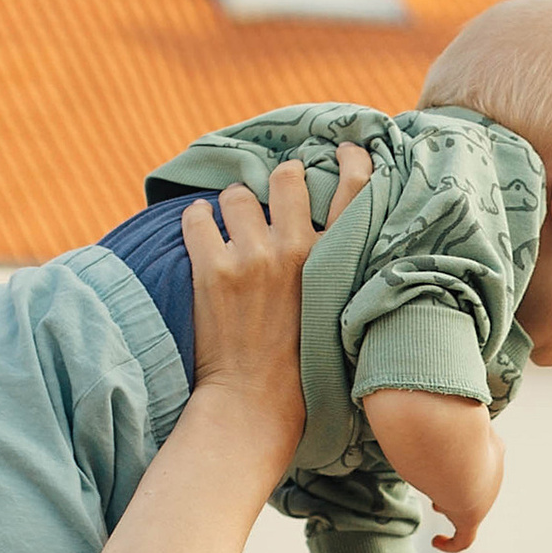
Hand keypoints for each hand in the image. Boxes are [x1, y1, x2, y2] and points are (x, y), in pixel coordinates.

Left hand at [183, 143, 371, 467]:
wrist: (256, 402)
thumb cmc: (302, 365)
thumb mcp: (337, 312)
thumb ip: (333, 270)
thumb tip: (324, 235)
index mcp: (334, 263)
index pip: (354, 192)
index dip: (351, 160)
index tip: (342, 149)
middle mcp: (296, 251)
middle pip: (286, 177)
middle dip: (277, 180)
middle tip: (267, 194)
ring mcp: (253, 258)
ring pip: (238, 195)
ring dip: (232, 206)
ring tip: (231, 227)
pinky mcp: (213, 269)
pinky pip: (198, 217)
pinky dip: (197, 222)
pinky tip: (202, 235)